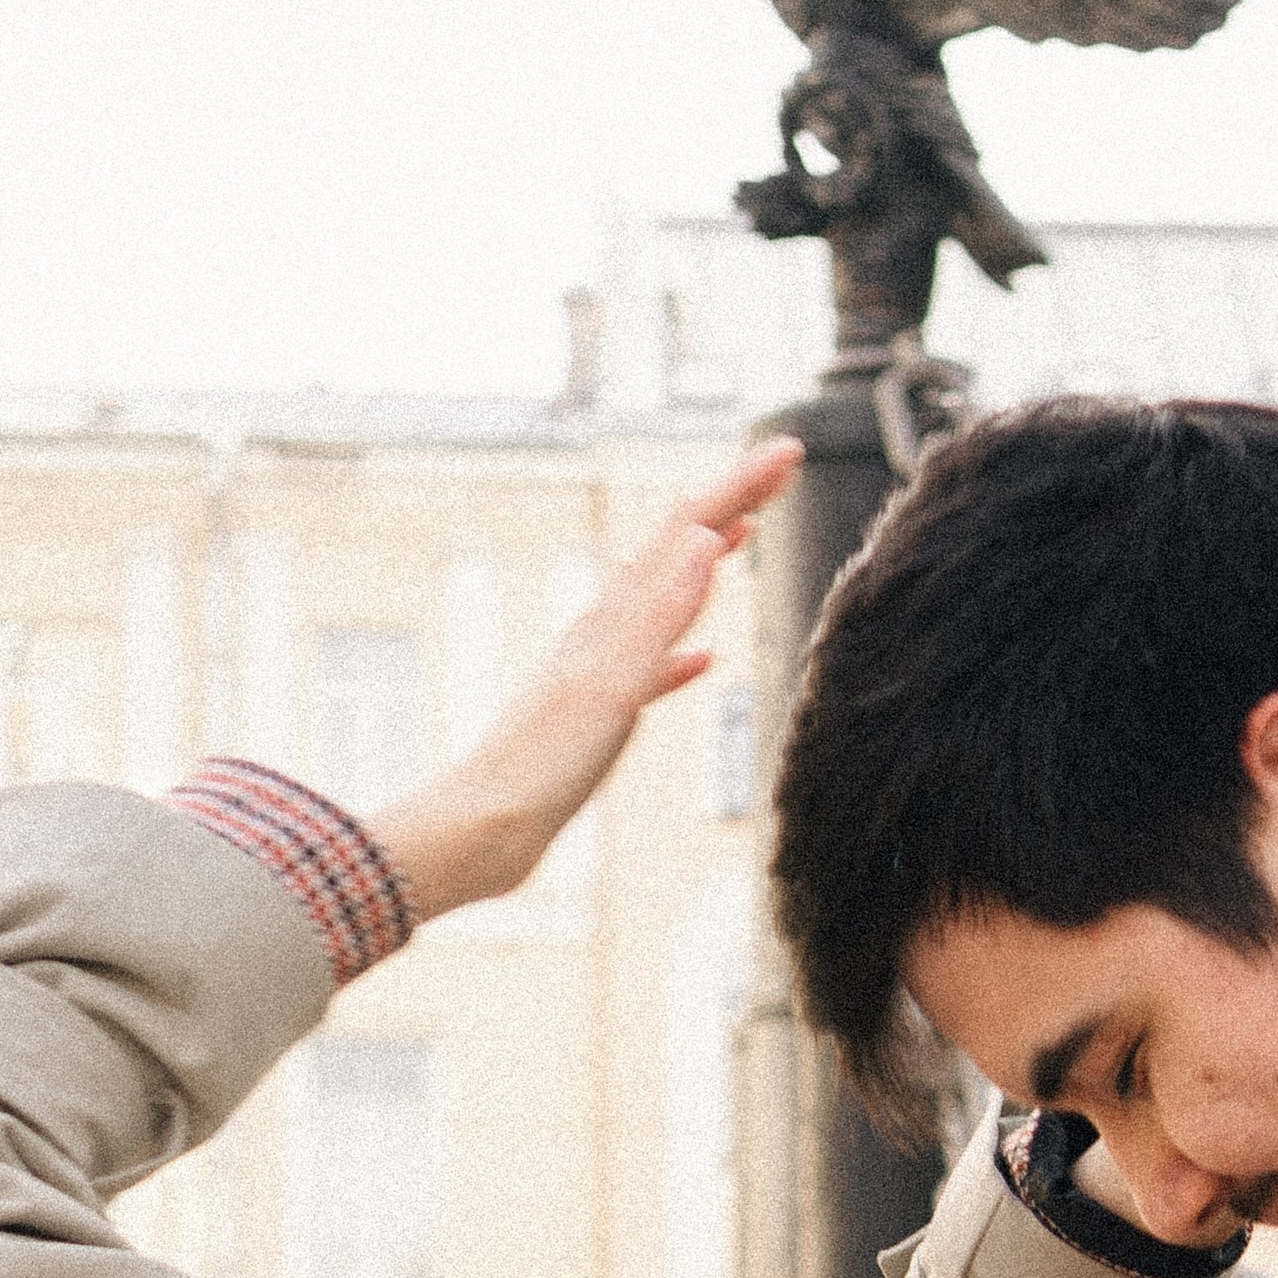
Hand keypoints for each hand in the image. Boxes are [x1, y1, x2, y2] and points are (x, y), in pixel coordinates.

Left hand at [367, 438, 802, 918]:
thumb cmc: (542, 767)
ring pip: (664, 597)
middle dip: (730, 502)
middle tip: (782, 469)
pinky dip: (683, 652)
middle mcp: (607, 631)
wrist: (485, 828)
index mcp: (615, 619)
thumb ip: (658, 618)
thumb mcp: (613, 688)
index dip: (741, 485)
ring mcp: (603, 669)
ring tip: (739, 536)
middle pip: (677, 546)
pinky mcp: (599, 715)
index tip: (792, 449)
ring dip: (704, 560)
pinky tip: (701, 662)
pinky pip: (653, 668)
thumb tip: (703, 539)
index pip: (687, 529)